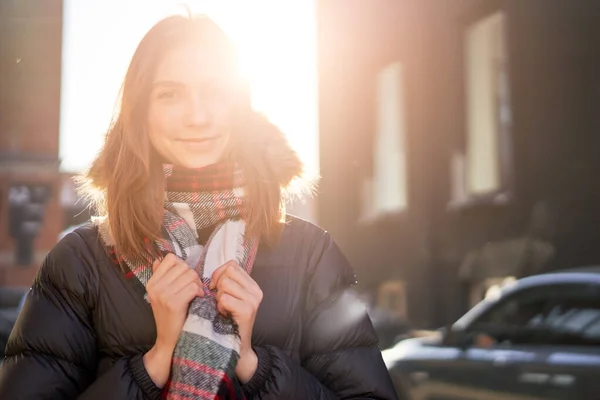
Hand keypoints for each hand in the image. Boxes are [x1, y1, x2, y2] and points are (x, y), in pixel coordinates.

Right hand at [143, 253, 203, 386]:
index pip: (170, 258)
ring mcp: (163, 295)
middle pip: (183, 266)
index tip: (185, 278)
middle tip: (194, 287)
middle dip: (193, 275)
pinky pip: (192, 287)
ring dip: (198, 283)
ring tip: (196, 293)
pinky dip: (199, 291)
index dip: (182, 265)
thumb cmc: (169, 314)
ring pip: (190, 275)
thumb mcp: (161, 294)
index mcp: (151, 282)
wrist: (167, 339)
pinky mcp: (173, 303)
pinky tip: (197, 298)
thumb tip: (159, 259)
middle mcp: (155, 287)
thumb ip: (160, 276)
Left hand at [210, 260, 262, 382]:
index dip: (219, 273)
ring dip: (218, 296)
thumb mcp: (230, 298)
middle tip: (219, 299)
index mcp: (253, 285)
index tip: (214, 287)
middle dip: (218, 284)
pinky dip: (219, 306)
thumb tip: (215, 272)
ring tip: (222, 307)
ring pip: (225, 284)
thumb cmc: (228, 320)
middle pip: (229, 272)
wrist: (237, 346)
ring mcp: (253, 300)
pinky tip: (223, 314)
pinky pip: (225, 298)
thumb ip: (227, 283)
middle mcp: (256, 291)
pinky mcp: (247, 310)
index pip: (232, 265)